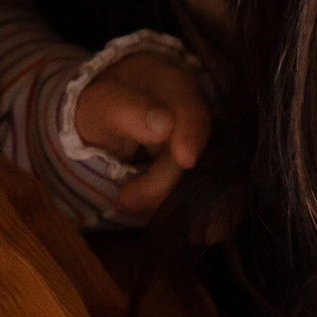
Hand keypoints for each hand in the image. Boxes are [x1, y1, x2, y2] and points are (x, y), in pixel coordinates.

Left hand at [76, 48, 210, 218]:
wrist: (110, 118)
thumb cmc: (102, 106)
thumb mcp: (99, 104)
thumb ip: (124, 110)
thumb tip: (164, 124)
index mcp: (174, 84)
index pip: (191, 106)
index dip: (193, 132)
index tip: (186, 158)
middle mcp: (201, 111)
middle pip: (201, 150)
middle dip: (166, 182)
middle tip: (127, 200)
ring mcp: (210, 142)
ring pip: (214, 177)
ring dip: (191, 206)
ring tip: (151, 219)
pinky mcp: (209, 171)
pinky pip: (217, 194)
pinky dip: (208, 216)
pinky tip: (201, 233)